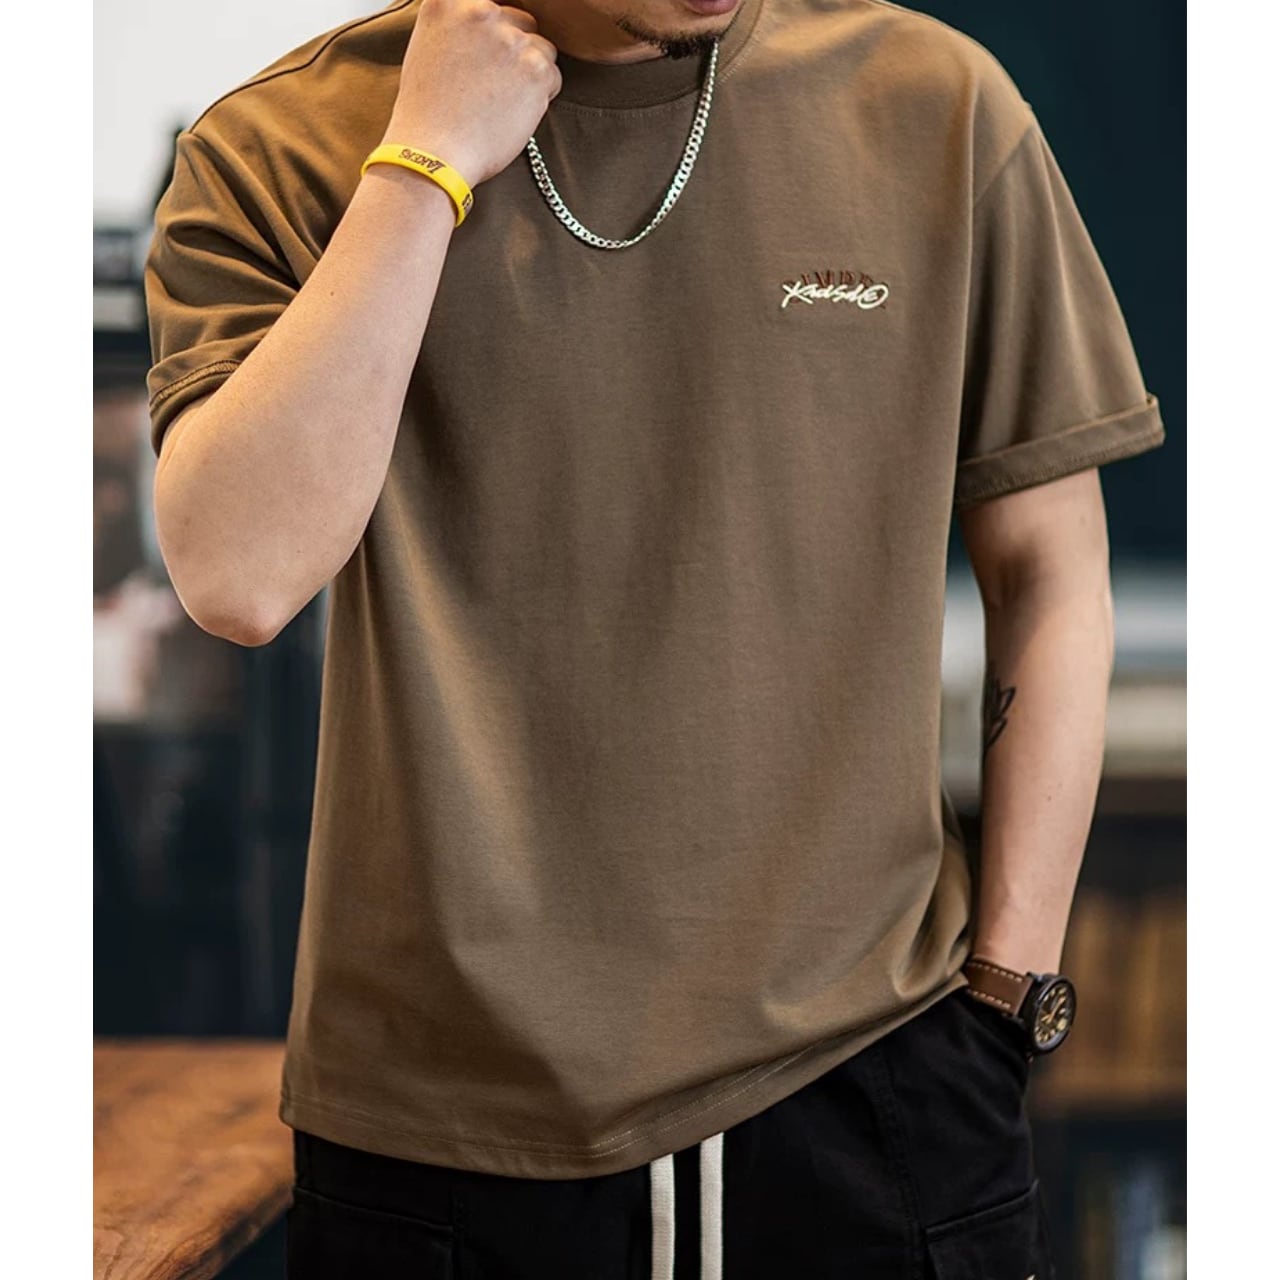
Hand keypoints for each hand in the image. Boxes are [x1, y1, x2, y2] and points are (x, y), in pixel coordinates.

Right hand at [379, 0, 561, 190]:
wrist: (433, 152)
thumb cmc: (427, 113)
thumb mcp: (428, 48)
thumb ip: (458, 28)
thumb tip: (487, 30)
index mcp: (448, 2)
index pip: (491, 6)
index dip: (492, 34)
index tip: (484, 58)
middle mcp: (480, 10)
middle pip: (519, 22)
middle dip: (513, 52)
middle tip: (491, 87)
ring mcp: (509, 39)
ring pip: (541, 48)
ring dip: (529, 73)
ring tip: (501, 102)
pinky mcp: (534, 68)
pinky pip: (552, 76)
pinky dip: (539, 97)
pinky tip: (510, 114)